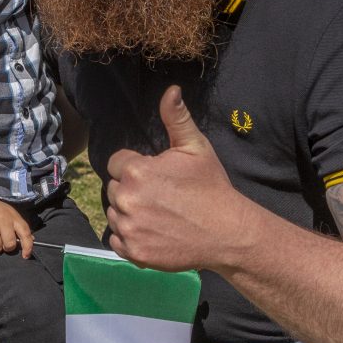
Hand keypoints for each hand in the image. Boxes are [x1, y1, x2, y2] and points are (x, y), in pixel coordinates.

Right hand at [0, 196, 33, 257]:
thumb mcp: (8, 212)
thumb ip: (18, 226)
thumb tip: (30, 239)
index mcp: (12, 216)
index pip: (25, 233)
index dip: (28, 246)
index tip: (26, 255)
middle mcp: (2, 221)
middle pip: (10, 245)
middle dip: (6, 247)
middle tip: (1, 239)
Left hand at [106, 86, 250, 270]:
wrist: (228, 232)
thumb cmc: (211, 186)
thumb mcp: (196, 147)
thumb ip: (176, 118)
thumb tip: (171, 90)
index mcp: (137, 171)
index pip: (117, 163)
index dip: (135, 166)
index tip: (156, 175)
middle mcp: (127, 199)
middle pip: (114, 189)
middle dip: (132, 189)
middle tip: (160, 196)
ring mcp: (130, 228)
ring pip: (114, 214)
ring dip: (129, 213)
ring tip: (158, 214)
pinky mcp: (134, 252)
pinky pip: (116, 240)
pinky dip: (128, 237)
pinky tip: (151, 231)